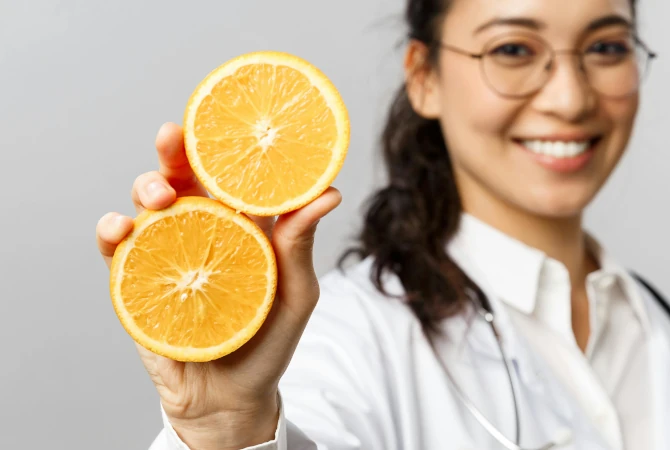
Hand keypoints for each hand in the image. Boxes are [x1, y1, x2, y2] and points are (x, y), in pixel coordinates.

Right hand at [96, 122, 341, 449]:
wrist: (233, 399)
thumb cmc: (270, 342)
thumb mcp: (297, 292)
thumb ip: (302, 243)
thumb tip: (330, 193)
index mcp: (241, 226)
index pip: (229, 176)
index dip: (223, 145)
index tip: (222, 119)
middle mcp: (202, 231)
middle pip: (182, 179)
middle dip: (173, 152)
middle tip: (172, 137)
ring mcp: (167, 255)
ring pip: (148, 206)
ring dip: (146, 188)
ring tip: (160, 196)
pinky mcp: (138, 284)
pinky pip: (118, 250)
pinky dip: (113, 232)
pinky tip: (121, 228)